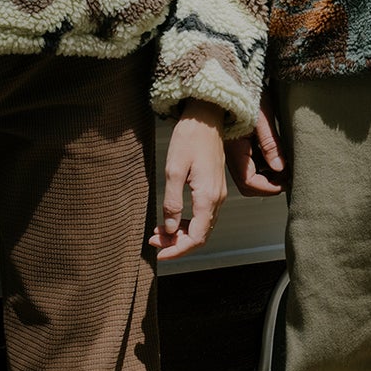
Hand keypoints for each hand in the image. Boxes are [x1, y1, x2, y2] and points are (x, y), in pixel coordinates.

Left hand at [151, 102, 227, 262]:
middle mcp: (217, 199)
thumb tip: (168, 228)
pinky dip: (187, 222)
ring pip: (202, 226)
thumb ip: (171, 201)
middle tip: (153, 243)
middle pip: (200, 235)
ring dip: (181, 234)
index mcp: (208, 197)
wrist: (206, 117)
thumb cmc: (189, 138)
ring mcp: (217, 194)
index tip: (159, 253)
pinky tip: (171, 219)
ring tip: (158, 233)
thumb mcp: (174, 169)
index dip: (178, 250)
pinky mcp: (214, 188)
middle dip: (177, 244)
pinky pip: (203, 214)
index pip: (197, 237)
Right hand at [225, 93, 285, 196]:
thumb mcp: (262, 118)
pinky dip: (265, 165)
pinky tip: (277, 157)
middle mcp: (232, 153)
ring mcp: (235, 149)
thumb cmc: (247, 91)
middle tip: (289, 178)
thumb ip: (270, 144)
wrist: (235, 73)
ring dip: (268, 176)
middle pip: (248, 183)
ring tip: (287, 167)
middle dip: (269, 185)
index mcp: (234, 149)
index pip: (249, 182)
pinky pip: (251, 162)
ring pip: (251, 174)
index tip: (288, 181)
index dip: (269, 187)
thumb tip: (280, 168)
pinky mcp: (239, 142)